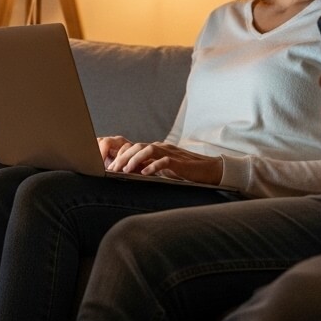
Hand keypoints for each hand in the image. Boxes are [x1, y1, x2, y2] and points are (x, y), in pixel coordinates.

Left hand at [102, 137, 222, 184]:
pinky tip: (145, 173)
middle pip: (138, 147)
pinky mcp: (179, 162)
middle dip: (124, 157)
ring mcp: (171, 153)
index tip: (111, 167)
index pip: (135, 148)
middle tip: (113, 169)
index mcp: (157, 149)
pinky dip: (153, 166)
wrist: (208, 170)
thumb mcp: (164, 169)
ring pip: (149, 150)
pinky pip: (164, 161)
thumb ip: (150, 167)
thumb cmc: (185, 171)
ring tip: (126, 170)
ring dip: (135, 160)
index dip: (122, 156)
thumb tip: (133, 173)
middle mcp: (162, 148)